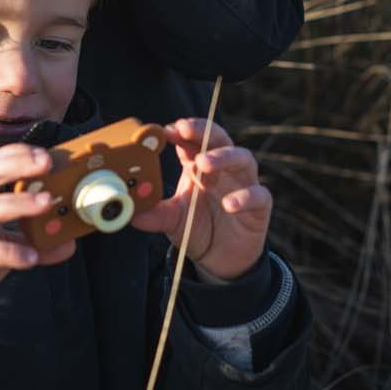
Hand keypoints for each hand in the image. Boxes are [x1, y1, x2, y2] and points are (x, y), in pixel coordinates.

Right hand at [0, 143, 75, 302]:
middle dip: (14, 166)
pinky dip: (8, 252)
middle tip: (45, 165)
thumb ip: (32, 242)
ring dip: (17, 204)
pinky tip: (30, 257)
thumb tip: (67, 243)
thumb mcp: (3, 245)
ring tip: (46, 203)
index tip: (42, 154)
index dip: (13, 155)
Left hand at [131, 118, 271, 281]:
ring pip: (243, 159)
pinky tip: (229, 204)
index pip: (192, 139)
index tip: (166, 130)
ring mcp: (244, 184)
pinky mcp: (260, 206)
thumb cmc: (194, 228)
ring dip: (224, 157)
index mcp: (198, 165)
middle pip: (219, 138)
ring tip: (204, 164)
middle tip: (185, 130)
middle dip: (203, 131)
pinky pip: (259, 195)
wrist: (219, 259)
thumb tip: (130, 212)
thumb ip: (153, 214)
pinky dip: (245, 197)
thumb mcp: (170, 220)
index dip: (182, 131)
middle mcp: (223, 169)